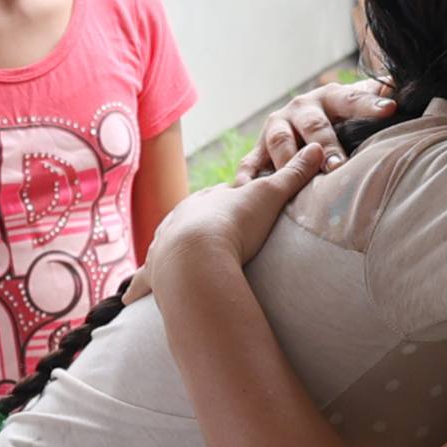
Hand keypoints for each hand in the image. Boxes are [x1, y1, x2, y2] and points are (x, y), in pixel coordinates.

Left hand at [126, 145, 326, 304]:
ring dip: (170, 249)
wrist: (199, 257)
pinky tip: (127, 298)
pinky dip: (136, 288)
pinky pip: (142, 281)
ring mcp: (163, 246)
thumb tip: (319, 147)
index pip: (219, 196)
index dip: (230, 200)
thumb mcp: (270, 195)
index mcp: (206, 201)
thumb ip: (293, 174)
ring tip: (178, 257)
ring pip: (164, 244)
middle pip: (190, 217)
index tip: (240, 205)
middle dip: (200, 222)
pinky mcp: (155, 274)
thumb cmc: (234, 225)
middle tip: (215, 231)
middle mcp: (179, 219)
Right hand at [236, 79, 395, 185]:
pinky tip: (246, 190)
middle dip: (325, 146)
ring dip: (288, 161)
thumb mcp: (358, 103)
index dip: (370, 104)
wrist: (299, 118)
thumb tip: (409, 86)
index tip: (390, 109)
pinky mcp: (258, 149)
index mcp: (329, 97)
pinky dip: (248, 178)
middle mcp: (300, 109)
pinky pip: (250, 164)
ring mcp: (276, 128)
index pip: (352, 98)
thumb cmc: (339, 116)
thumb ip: (379, 96)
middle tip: (337, 166)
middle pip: (313, 126)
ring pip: (279, 143)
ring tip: (297, 182)